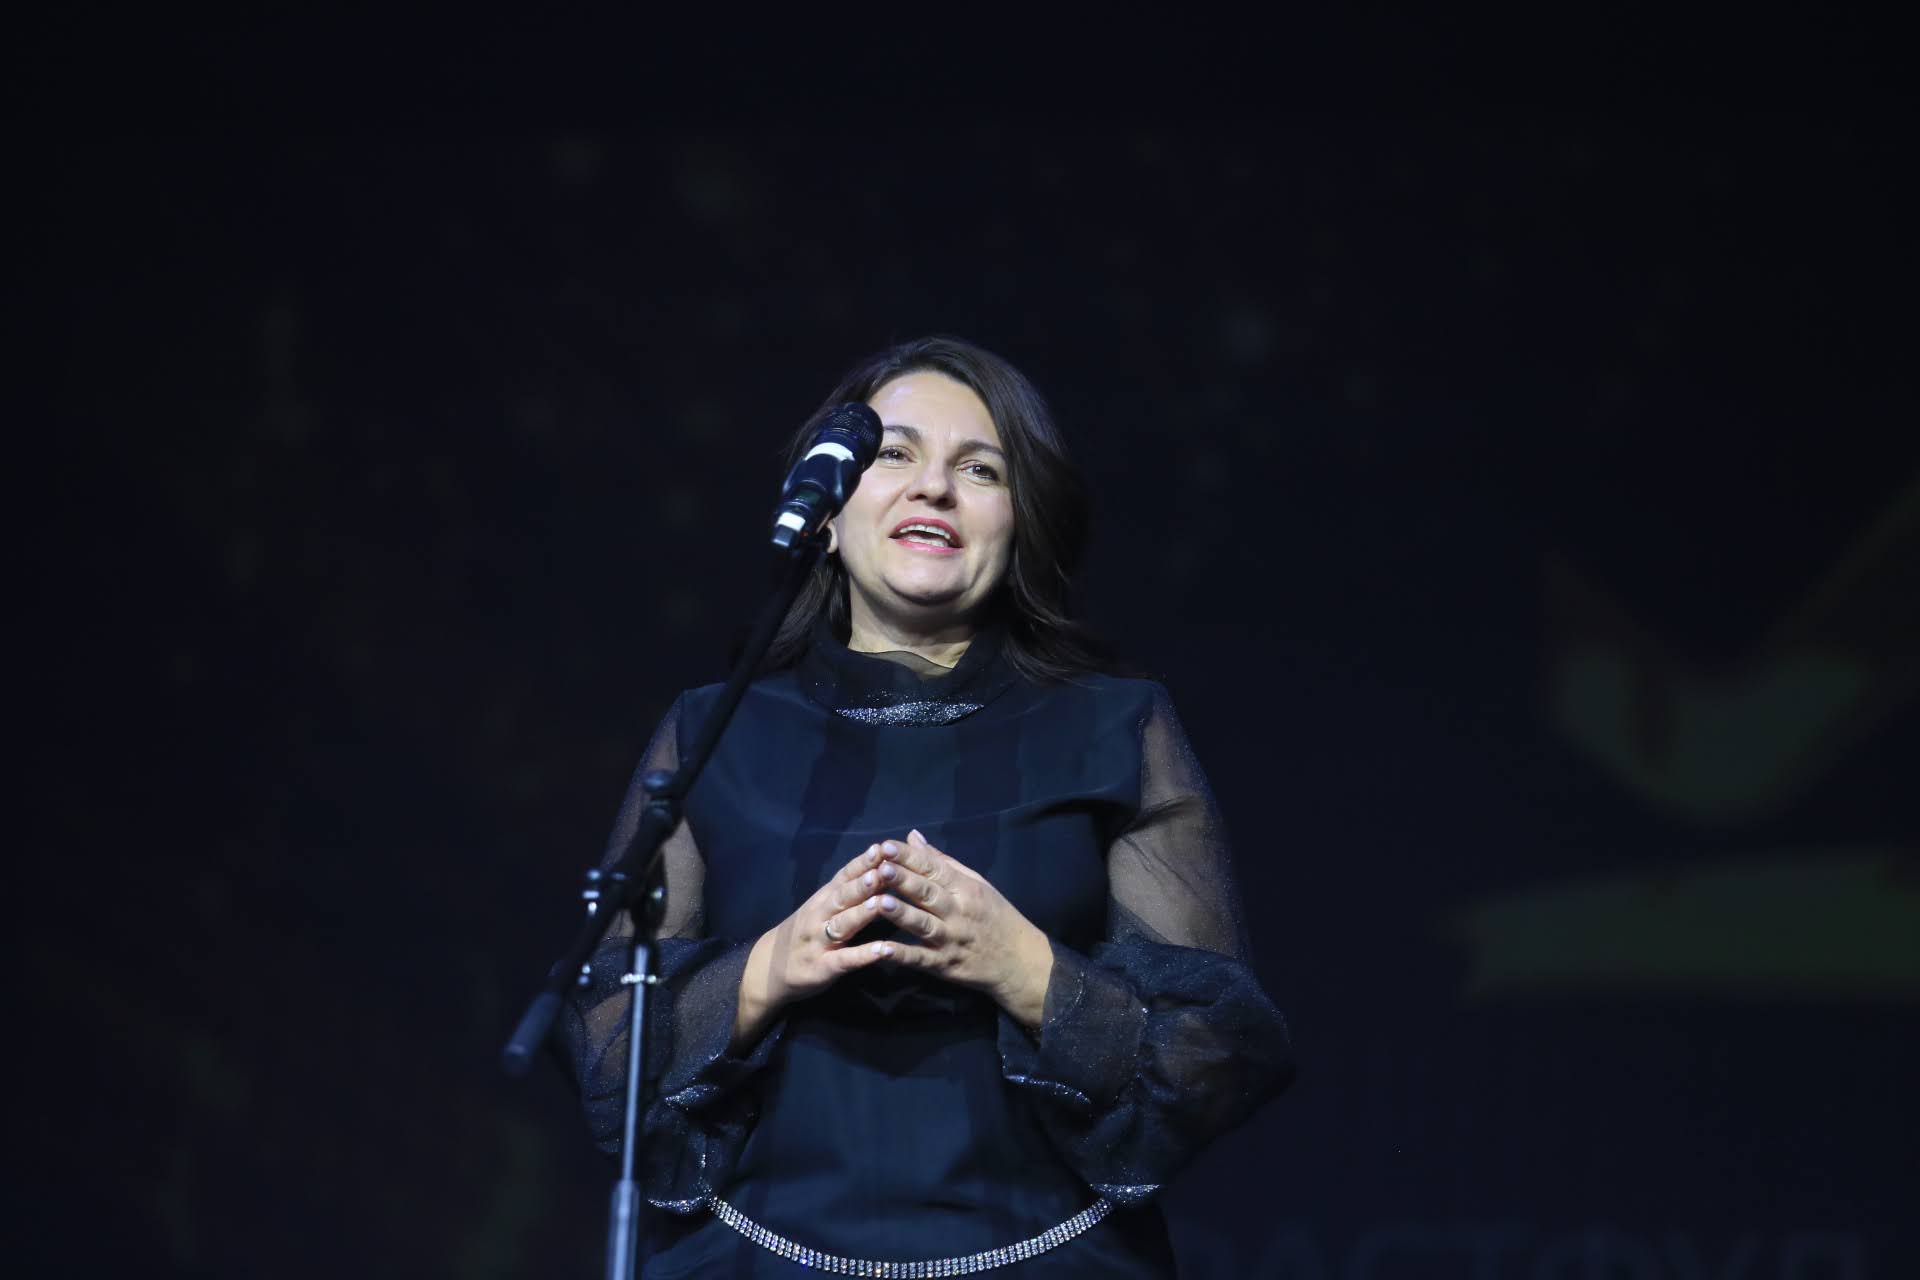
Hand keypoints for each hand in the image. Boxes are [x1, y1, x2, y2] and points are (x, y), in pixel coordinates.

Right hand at [734, 843, 902, 1050]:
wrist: (768, 968)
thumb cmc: (804, 932)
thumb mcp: (821, 907)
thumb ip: (847, 890)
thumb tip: (883, 866)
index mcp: (823, 899)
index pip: (844, 876)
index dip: (862, 862)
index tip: (882, 848)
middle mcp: (819, 916)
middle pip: (842, 897)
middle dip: (863, 883)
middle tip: (884, 869)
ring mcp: (819, 942)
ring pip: (842, 925)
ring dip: (862, 913)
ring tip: (882, 903)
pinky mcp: (822, 968)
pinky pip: (844, 960)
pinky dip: (864, 955)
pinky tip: (883, 950)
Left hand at [867, 829, 1054, 1028]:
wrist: (1020, 961)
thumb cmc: (996, 916)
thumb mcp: (977, 883)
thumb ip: (942, 862)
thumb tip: (913, 836)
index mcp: (965, 889)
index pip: (934, 869)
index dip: (910, 858)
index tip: (885, 846)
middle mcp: (958, 912)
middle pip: (928, 894)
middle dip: (903, 880)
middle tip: (880, 867)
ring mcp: (951, 940)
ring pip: (923, 925)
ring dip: (901, 914)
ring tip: (879, 902)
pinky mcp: (945, 965)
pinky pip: (922, 959)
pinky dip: (902, 955)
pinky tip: (882, 949)